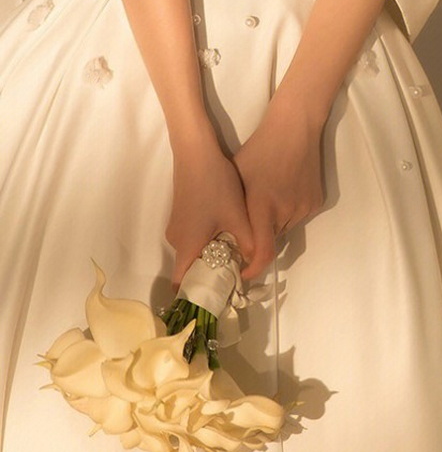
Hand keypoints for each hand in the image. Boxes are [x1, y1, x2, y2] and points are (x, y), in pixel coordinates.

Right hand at [167, 133, 254, 287]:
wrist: (196, 152)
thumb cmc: (216, 186)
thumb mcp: (238, 216)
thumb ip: (248, 243)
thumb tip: (255, 264)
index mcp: (186, 246)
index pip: (181, 284)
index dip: (195, 295)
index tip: (213, 299)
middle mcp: (176, 240)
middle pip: (190, 268)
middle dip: (210, 274)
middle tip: (235, 275)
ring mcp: (177, 226)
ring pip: (193, 250)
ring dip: (211, 254)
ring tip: (236, 251)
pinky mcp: (181, 213)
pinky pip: (193, 236)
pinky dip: (207, 240)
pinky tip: (227, 229)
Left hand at [233, 98, 325, 280]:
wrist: (295, 127)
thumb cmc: (259, 150)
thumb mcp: (237, 179)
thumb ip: (234, 212)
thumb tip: (225, 237)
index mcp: (263, 207)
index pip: (263, 253)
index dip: (253, 269)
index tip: (243, 273)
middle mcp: (287, 212)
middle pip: (272, 239)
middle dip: (259, 237)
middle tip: (249, 222)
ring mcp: (305, 207)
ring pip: (285, 227)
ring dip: (274, 223)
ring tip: (268, 198)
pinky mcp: (316, 201)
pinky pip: (298, 216)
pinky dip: (288, 212)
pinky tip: (284, 190)